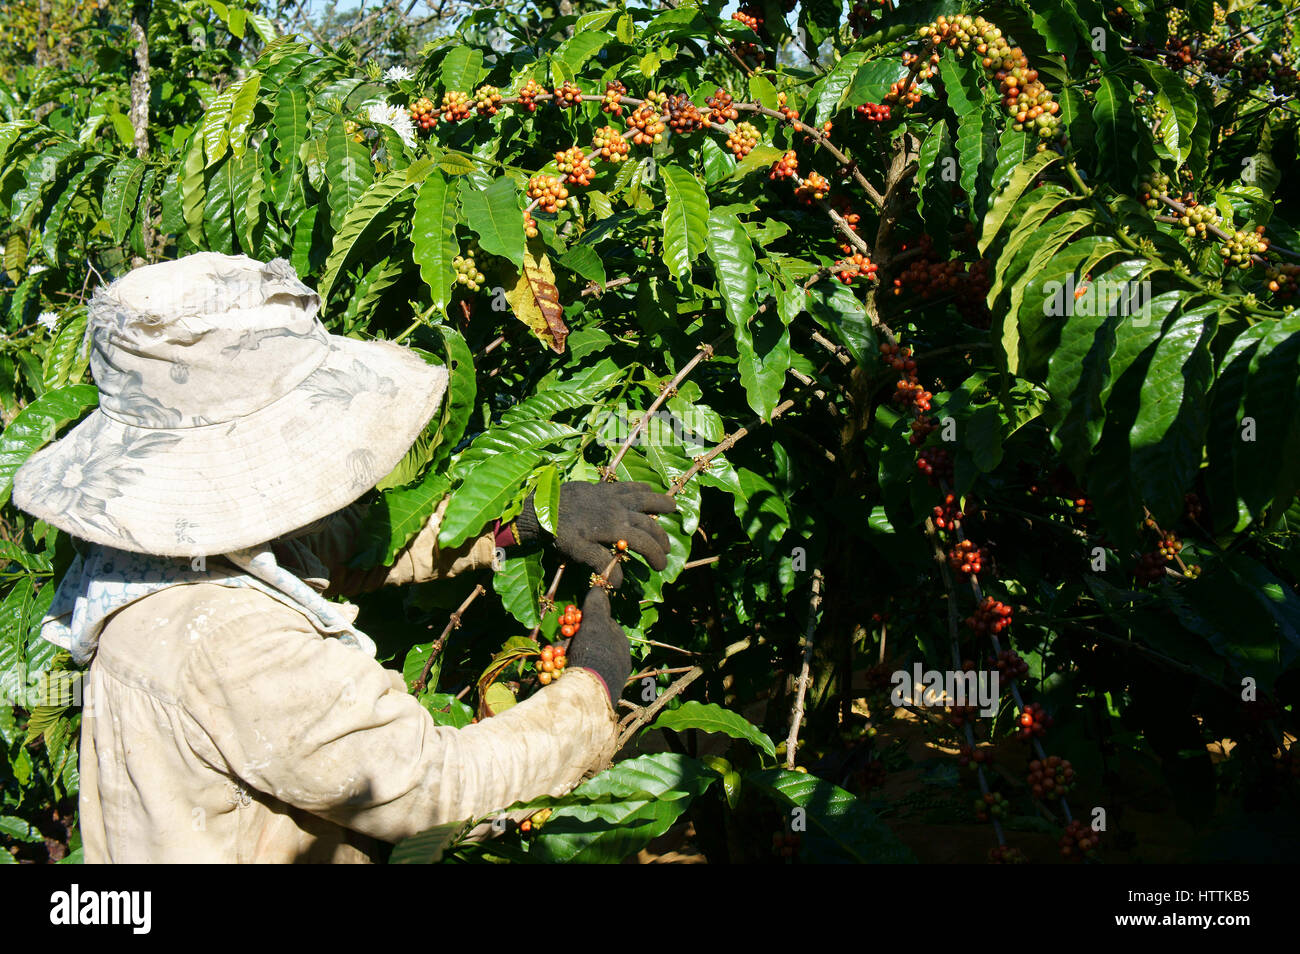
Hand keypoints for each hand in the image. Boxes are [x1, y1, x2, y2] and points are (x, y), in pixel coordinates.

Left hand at [515, 481, 676, 586]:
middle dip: (660, 538)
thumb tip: (619, 583)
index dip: (656, 555)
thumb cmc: (560, 533)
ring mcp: (613, 497)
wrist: (543, 506)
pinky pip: (628, 485)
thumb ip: (601, 565)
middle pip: (648, 524)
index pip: (645, 543)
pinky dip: (641, 487)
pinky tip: (648, 490)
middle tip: (665, 550)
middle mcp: (619, 510)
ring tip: (673, 506)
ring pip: (644, 498)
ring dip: (660, 503)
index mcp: (615, 528)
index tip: (661, 567)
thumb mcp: (578, 553)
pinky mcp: (604, 487)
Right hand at [566, 587, 629, 701]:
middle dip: (570, 639)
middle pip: (585, 641)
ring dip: (562, 654)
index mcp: (619, 644)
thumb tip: (599, 588)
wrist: (587, 692)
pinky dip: (558, 669)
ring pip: (575, 657)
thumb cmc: (596, 654)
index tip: (571, 620)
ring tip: (556, 656)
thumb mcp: (597, 623)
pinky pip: (568, 673)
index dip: (584, 620)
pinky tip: (552, 669)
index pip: (601, 625)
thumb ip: (597, 605)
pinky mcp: (584, 690)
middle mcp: (612, 661)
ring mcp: (598, 677)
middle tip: (564, 641)